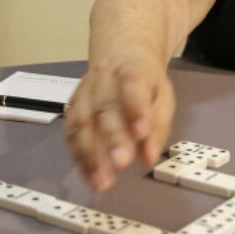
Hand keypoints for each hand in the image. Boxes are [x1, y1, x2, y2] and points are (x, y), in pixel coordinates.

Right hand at [65, 60, 174, 190]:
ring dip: (90, 154)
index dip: (135, 109)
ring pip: (83, 122)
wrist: (119, 52)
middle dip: (111, 138)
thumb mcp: (162, 96)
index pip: (132, 86)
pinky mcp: (73, 107)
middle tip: (120, 164)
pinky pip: (72, 132)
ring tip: (101, 180)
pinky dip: (79, 155)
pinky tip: (88, 174)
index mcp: (132, 71)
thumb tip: (148, 158)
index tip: (141, 133)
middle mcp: (104, 81)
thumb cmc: (145, 80)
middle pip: (105, 108)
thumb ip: (157, 126)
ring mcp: (84, 94)